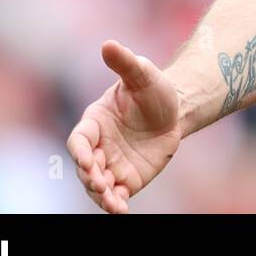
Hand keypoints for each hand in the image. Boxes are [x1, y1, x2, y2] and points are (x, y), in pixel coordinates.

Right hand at [66, 40, 181, 213]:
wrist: (177, 110)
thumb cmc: (155, 89)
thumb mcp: (143, 74)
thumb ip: (125, 63)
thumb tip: (108, 44)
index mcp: (94, 122)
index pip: (78, 140)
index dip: (79, 151)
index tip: (86, 159)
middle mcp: (98, 146)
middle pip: (85, 167)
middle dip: (89, 176)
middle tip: (100, 182)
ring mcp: (111, 164)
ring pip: (97, 185)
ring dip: (100, 195)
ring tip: (113, 203)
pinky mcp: (127, 179)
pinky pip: (117, 195)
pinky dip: (115, 204)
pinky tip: (121, 210)